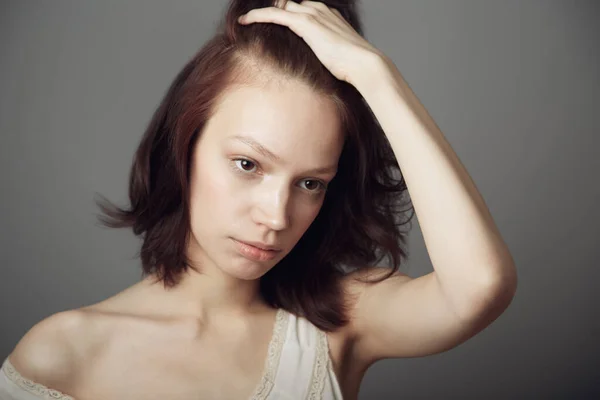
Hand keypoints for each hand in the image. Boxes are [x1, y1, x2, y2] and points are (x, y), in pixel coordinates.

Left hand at [237, 0, 384, 87]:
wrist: (364, 64)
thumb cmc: (354, 66)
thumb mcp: (337, 56)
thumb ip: (325, 54)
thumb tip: (318, 68)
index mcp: (328, 15)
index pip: (301, 8)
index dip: (286, 13)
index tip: (273, 21)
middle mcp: (319, 10)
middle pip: (288, 3)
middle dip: (273, 10)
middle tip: (254, 20)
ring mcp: (312, 14)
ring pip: (280, 6)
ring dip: (262, 13)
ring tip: (246, 20)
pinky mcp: (304, 23)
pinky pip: (274, 14)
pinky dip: (258, 16)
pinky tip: (244, 21)